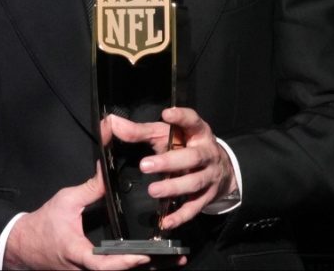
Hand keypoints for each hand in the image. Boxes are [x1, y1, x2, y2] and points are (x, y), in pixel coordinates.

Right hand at [4, 164, 162, 269]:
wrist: (24, 244)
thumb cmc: (43, 224)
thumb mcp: (65, 201)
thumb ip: (90, 190)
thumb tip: (107, 174)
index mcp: (78, 253)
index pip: (103, 264)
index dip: (124, 261)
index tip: (143, 255)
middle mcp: (84, 269)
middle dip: (148, 266)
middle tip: (174, 258)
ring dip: (147, 268)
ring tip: (173, 260)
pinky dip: (133, 267)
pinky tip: (152, 261)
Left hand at [107, 107, 237, 229]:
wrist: (221, 169)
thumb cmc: (185, 146)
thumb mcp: (165, 135)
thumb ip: (140, 131)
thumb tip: (113, 123)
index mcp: (197, 133)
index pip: (192, 121)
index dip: (182, 117)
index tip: (167, 114)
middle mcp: (207, 153)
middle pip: (192, 157)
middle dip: (170, 161)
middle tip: (145, 165)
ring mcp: (210, 176)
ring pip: (194, 182)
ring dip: (173, 187)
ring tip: (153, 190)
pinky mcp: (208, 196)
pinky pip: (195, 207)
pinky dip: (181, 215)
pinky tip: (166, 220)